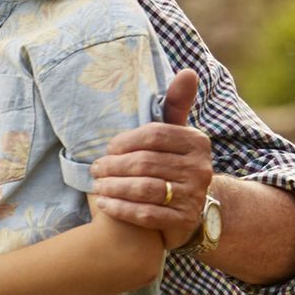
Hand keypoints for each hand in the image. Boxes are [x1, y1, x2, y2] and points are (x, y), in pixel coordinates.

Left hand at [90, 68, 209, 249]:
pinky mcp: (183, 222)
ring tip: (96, 186)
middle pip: (144, 163)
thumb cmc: (172, 163)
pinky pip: (146, 213)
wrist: (190, 208)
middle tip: (94, 169)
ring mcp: (193, 197)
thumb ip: (176, 105)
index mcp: (197, 142)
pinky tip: (104, 205)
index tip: (106, 148)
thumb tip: (187, 72)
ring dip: (112, 187)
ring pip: (143, 188)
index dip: (124, 142)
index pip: (153, 135)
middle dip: (113, 166)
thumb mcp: (176, 134)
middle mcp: (200, 169)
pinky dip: (120, 208)